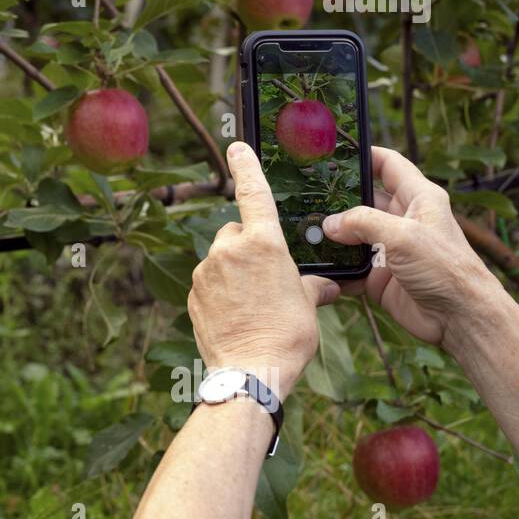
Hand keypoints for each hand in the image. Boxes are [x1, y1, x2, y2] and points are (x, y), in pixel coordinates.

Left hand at [188, 141, 339, 394]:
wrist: (250, 371)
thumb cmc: (287, 337)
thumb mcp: (309, 306)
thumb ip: (312, 286)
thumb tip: (326, 286)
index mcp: (262, 243)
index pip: (254, 193)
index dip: (247, 166)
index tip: (238, 147)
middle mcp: (228, 249)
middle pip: (237, 233)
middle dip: (250, 247)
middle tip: (270, 278)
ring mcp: (206, 271)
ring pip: (221, 258)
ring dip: (235, 271)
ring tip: (255, 304)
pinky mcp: (192, 293)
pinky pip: (209, 283)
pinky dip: (221, 292)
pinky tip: (236, 316)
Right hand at [324, 146, 499, 347]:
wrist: (460, 319)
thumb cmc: (446, 269)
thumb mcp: (404, 236)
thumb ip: (363, 223)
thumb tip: (330, 224)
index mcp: (419, 198)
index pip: (388, 164)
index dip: (365, 154)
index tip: (334, 151)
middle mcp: (403, 220)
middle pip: (363, 199)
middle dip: (337, 198)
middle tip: (306, 193)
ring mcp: (389, 249)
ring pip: (352, 234)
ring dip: (331, 235)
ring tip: (302, 229)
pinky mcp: (379, 276)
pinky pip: (349, 267)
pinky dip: (334, 267)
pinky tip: (314, 264)